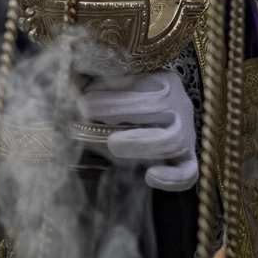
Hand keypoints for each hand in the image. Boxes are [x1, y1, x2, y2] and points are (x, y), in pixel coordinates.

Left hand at [80, 69, 197, 190]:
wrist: (152, 128)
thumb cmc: (124, 107)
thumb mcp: (111, 89)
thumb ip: (91, 83)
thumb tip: (69, 79)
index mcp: (163, 81)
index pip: (141, 81)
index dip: (112, 90)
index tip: (83, 100)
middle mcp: (179, 105)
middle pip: (159, 105)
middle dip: (120, 110)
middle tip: (88, 114)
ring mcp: (187, 134)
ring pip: (174, 140)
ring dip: (141, 142)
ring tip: (112, 144)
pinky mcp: (187, 160)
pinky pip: (188, 172)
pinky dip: (172, 178)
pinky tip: (149, 176)